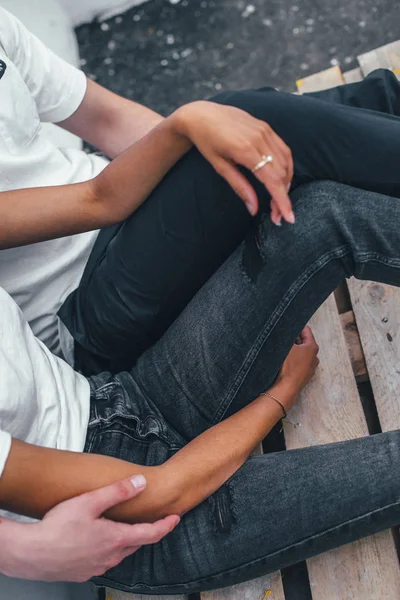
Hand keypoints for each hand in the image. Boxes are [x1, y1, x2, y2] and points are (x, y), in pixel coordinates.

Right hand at [1, 475, 178, 582]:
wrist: (31, 553)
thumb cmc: (57, 527)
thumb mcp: (90, 501)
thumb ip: (118, 491)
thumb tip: (141, 482)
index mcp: (115, 538)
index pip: (150, 534)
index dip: (165, 526)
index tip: (175, 518)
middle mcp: (110, 556)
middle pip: (136, 544)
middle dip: (147, 532)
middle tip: (154, 522)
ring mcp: (97, 567)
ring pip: (120, 553)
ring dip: (127, 541)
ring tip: (126, 529)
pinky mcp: (83, 573)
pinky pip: (103, 561)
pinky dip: (108, 551)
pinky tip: (99, 543)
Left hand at [171, 100, 293, 222]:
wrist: (201, 114)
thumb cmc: (207, 141)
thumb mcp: (220, 167)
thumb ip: (240, 187)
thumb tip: (254, 209)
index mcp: (245, 150)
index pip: (272, 180)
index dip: (282, 200)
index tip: (288, 217)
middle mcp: (259, 138)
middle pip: (281, 173)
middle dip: (283, 196)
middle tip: (278, 215)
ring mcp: (265, 131)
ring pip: (286, 161)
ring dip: (286, 183)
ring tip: (279, 200)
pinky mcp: (266, 128)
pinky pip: (283, 150)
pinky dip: (286, 167)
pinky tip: (281, 180)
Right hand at [276, 326, 319, 406]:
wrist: (287, 387)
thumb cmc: (288, 366)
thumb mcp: (286, 346)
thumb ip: (288, 335)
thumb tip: (286, 329)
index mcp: (312, 347)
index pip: (306, 330)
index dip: (296, 326)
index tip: (288, 325)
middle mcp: (315, 356)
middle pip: (304, 341)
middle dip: (295, 338)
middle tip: (284, 337)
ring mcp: (311, 367)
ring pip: (302, 353)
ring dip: (295, 350)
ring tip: (284, 349)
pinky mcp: (306, 375)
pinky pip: (300, 362)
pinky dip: (294, 359)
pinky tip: (286, 361)